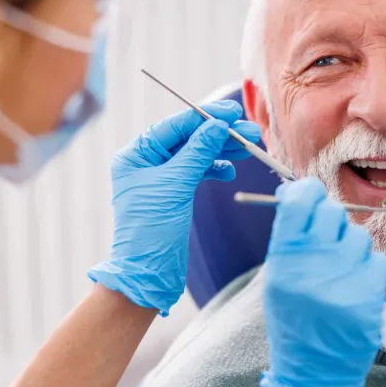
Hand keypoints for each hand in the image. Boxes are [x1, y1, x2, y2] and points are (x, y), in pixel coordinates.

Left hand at [88, 101, 261, 315]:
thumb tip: (218, 125)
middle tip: (250, 132)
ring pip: (196, 154)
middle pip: (188, 138)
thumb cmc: (151, 230)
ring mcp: (160, 178)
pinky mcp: (173, 194)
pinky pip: (197, 172)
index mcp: (136, 155)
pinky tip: (229, 170)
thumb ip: (198, 152)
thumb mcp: (176, 185)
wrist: (148, 273)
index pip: (175, 126)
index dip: (205, 117)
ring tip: (249, 148)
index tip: (233, 112)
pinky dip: (214, 169)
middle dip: (219, 134)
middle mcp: (145, 162)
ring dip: (222, 150)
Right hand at [260, 178, 385, 386]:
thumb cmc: (293, 320)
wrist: (312, 372)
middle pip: (331, 213)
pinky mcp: (369, 296)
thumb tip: (299, 192)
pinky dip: (368, 269)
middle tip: (326, 240)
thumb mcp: (277, 280)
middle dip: (330, 221)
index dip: (307, 192)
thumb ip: (289, 238)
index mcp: (283, 260)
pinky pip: (376, 259)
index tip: (310, 195)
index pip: (299, 202)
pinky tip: (355, 286)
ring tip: (339, 272)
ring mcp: (343, 280)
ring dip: (351, 247)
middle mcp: (312, 266)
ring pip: (357, 235)